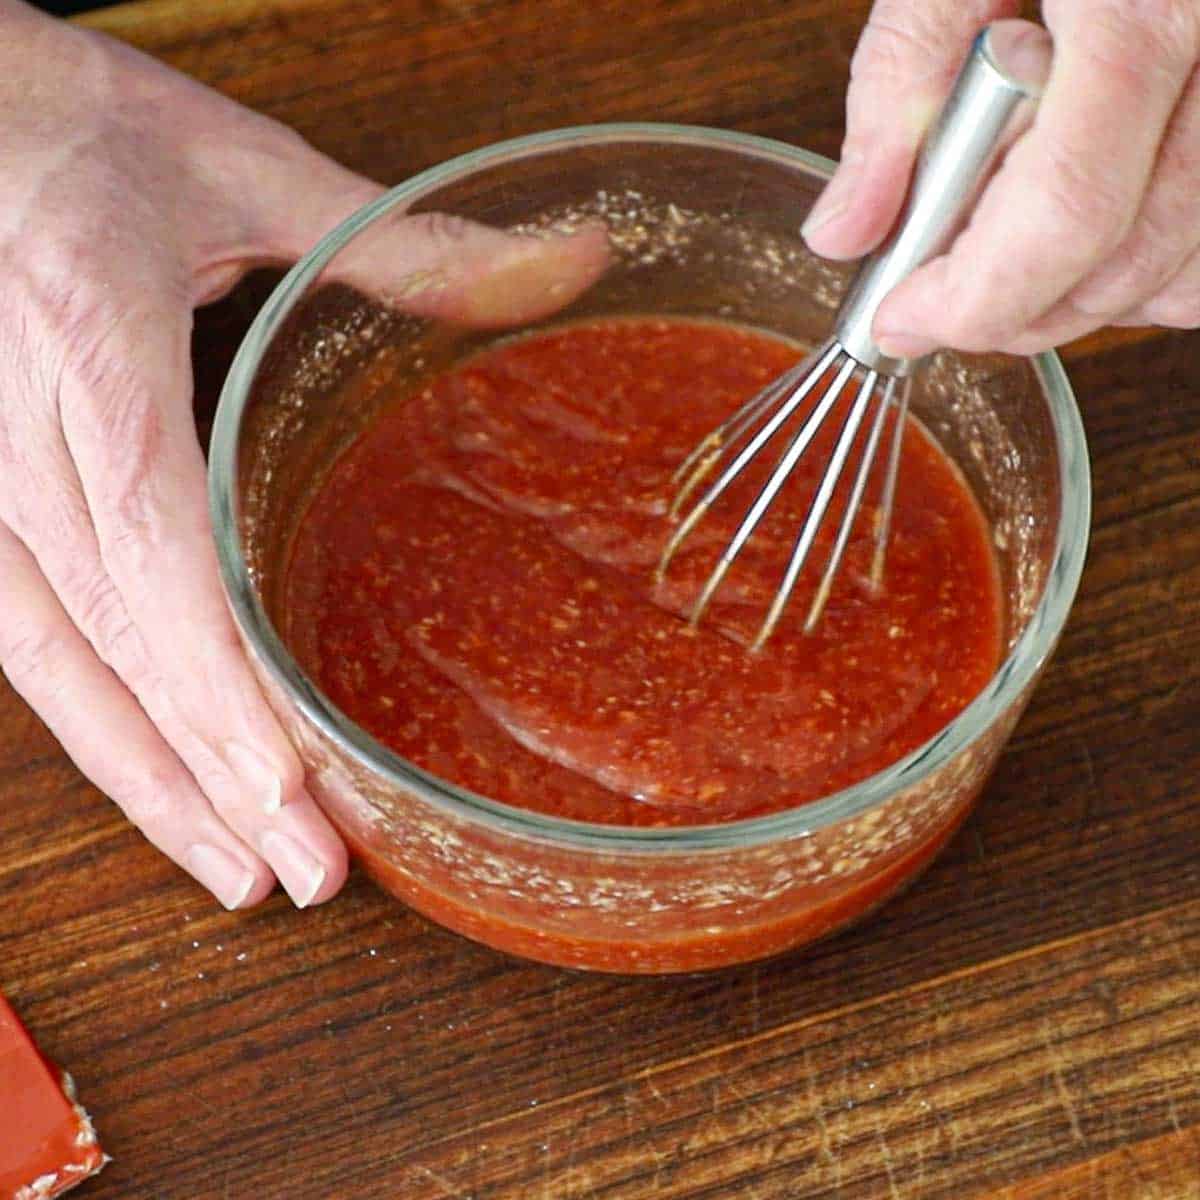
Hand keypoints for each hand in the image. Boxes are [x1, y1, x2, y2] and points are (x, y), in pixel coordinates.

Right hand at [0, 2, 606, 908]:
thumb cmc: (75, 128)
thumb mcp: (241, 167)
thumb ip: (404, 242)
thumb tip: (572, 260)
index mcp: (90, 339)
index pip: (147, 546)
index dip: (213, 683)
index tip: (292, 789)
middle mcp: (16, 431)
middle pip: (109, 638)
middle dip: (205, 772)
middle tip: (304, 876)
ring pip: (53, 667)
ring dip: (149, 783)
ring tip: (243, 874)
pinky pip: (27, 642)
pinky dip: (103, 728)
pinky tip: (169, 792)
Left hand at [802, 1, 1199, 356]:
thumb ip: (898, 84)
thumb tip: (844, 229)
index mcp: (1146, 8)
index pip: (1061, 216)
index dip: (973, 299)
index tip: (898, 320)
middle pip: (1125, 259)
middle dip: (1012, 313)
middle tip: (937, 307)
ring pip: (1185, 270)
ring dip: (1080, 305)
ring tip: (1006, 269)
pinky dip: (1151, 277)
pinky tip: (1089, 250)